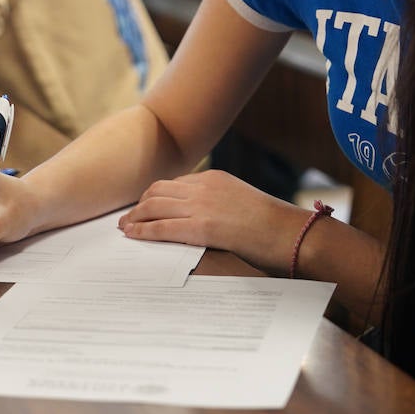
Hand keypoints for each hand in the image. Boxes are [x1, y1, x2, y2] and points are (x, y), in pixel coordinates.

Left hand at [117, 169, 299, 270]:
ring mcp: (201, 206)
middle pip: (158, 191)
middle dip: (141, 204)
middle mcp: (203, 187)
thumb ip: (220, 203)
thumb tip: (208, 218)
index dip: (156, 195)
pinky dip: (142, 230)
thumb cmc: (273, 225)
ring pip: (154, 206)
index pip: (175, 183)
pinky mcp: (200, 228)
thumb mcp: (243, 202)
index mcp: (214, 178)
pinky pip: (161, 227)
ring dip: (135, 216)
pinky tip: (131, 235)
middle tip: (129, 216)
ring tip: (125, 226)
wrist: (290, 233)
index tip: (146, 205)